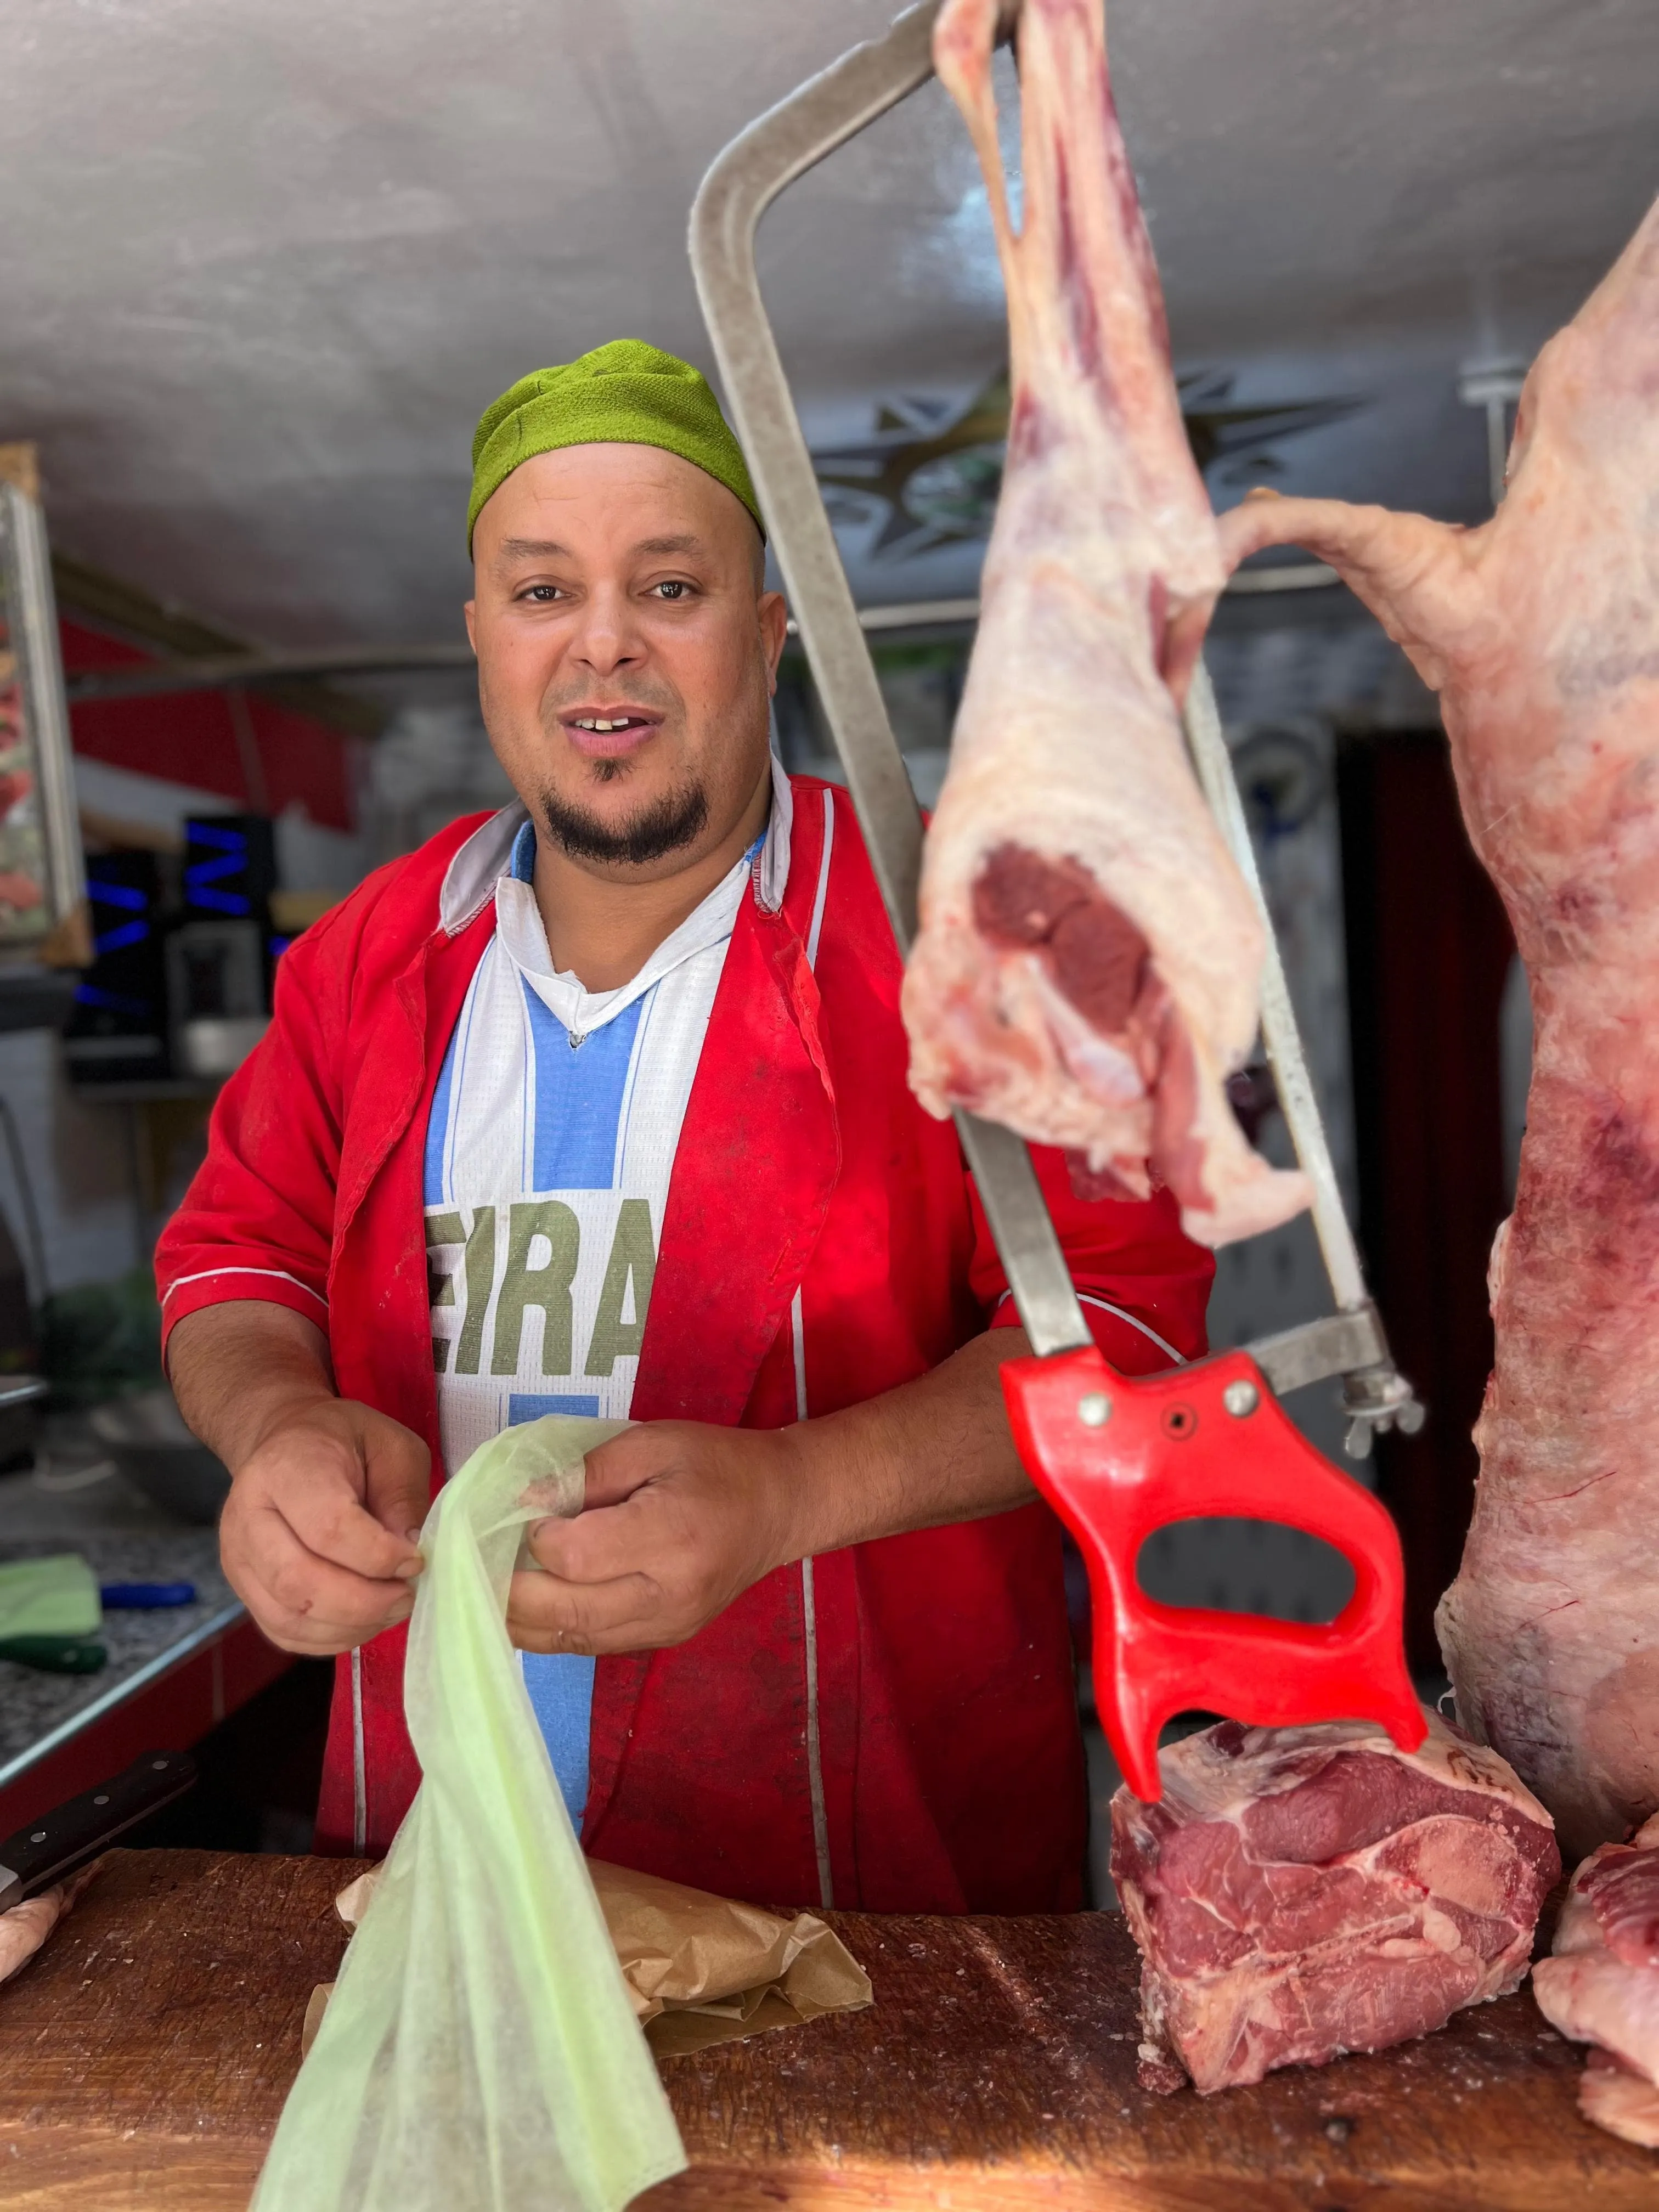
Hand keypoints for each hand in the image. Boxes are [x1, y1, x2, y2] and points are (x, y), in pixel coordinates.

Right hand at [218, 1397, 430, 1654]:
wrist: (286, 1443)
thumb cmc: (344, 1442)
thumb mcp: (391, 1446)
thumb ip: (402, 1495)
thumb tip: (408, 1551)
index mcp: (286, 1468)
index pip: (328, 1529)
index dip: (379, 1556)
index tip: (416, 1559)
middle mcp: (248, 1514)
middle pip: (300, 1582)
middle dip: (364, 1602)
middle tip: (406, 1595)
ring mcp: (238, 1556)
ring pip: (289, 1615)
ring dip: (350, 1625)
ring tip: (390, 1607)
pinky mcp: (242, 1587)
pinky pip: (283, 1631)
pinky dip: (329, 1637)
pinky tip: (363, 1620)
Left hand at [508, 1422, 799, 1655]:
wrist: (779, 1507)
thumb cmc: (716, 1463)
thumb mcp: (652, 1443)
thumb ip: (586, 1472)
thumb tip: (523, 1502)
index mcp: (672, 1537)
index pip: (576, 1558)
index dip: (536, 1538)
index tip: (525, 1511)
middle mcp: (669, 1596)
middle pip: (565, 1611)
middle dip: (509, 1588)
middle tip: (477, 1558)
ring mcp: (667, 1628)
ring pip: (571, 1639)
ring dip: (519, 1617)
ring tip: (487, 1584)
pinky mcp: (662, 1641)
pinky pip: (590, 1644)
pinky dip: (548, 1627)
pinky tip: (524, 1603)